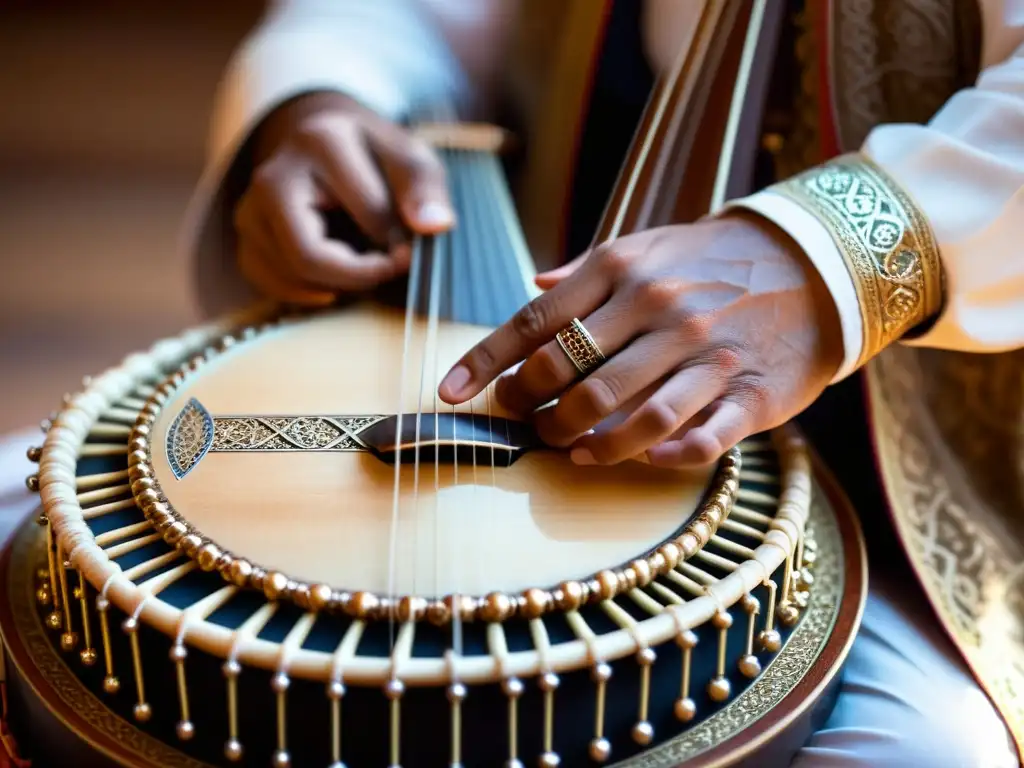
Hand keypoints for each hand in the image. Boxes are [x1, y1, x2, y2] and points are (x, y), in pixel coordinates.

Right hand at [234, 92, 454, 304]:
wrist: (327, 148)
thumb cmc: (374, 158)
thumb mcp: (410, 158)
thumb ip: (424, 187)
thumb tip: (435, 225)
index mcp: (320, 142)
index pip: (367, 216)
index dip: (397, 247)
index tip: (412, 253)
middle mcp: (272, 175)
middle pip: (308, 255)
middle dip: (357, 276)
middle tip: (385, 270)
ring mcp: (250, 210)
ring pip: (291, 277)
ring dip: (336, 283)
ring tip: (361, 260)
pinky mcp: (245, 240)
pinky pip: (273, 286)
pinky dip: (310, 291)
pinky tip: (335, 276)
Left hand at [438, 212, 842, 467]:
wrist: (814, 264)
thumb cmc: (715, 260)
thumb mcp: (650, 245)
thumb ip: (589, 271)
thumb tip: (535, 286)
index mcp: (624, 270)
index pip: (535, 321)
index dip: (485, 360)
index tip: (449, 392)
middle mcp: (659, 309)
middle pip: (570, 375)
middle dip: (532, 408)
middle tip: (526, 422)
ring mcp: (705, 353)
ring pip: (626, 414)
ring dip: (585, 442)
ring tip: (569, 449)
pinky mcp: (748, 393)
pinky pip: (696, 438)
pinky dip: (659, 455)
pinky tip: (638, 457)